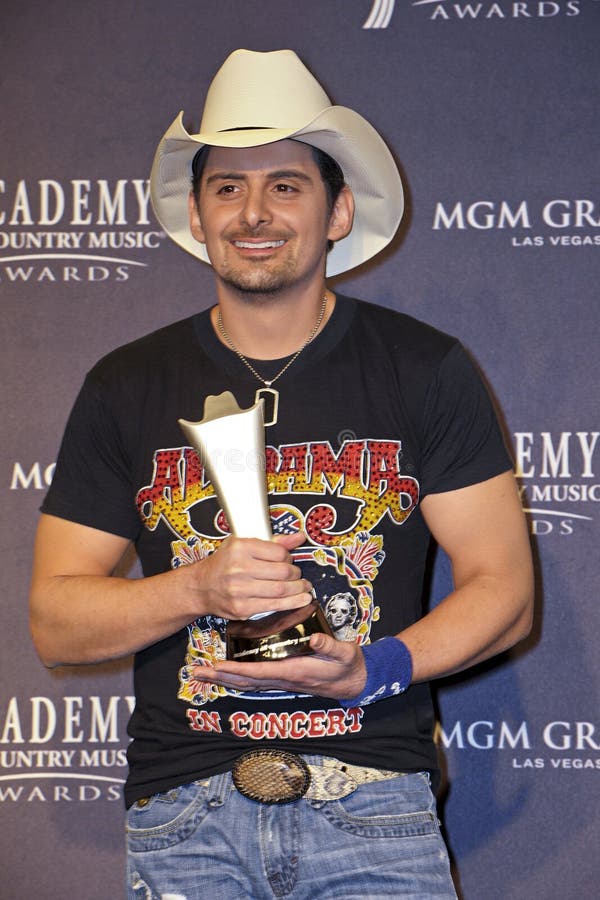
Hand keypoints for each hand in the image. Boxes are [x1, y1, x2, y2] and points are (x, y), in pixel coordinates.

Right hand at [189, 531, 312, 620]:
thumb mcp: (243, 544)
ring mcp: (240, 590)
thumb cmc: (224, 564)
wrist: (201, 587)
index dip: (289, 557)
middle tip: (298, 575)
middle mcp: (239, 568)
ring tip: (304, 588)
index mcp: (240, 548)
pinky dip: (292, 603)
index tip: (290, 560)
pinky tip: (301, 600)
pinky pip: (274, 606)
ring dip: (298, 589)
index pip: (279, 552)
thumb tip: (300, 537)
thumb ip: (273, 541)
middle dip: (296, 574)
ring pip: (281, 590)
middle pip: (283, 572)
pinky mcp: (242, 608)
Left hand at [191, 632, 366, 699]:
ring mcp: (282, 681)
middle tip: (196, 673)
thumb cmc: (348, 664)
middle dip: (220, 678)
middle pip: (246, 682)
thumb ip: (329, 645)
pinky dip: (237, 678)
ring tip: (202, 674)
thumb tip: (313, 637)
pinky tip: (226, 674)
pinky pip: (254, 681)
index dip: (238, 670)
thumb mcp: (344, 653)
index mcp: (295, 671)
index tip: (218, 666)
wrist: (355, 682)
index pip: (260, 672)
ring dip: (224, 679)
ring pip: (247, 684)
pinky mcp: (283, 679)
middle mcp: (283, 680)